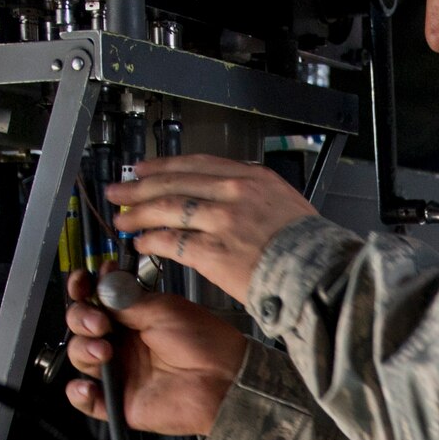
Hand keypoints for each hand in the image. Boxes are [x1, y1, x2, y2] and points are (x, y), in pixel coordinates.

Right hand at [64, 268, 248, 435]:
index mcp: (132, 317)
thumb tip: (98, 288)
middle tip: (99, 322)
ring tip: (103, 350)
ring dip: (82, 349)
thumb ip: (125, 300)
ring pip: (80, 357)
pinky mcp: (120, 402)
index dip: (82, 290)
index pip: (95, 301)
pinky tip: (86, 385)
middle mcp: (123, 343)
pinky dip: (78, 393)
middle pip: (82, 327)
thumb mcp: (162, 309)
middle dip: (81, 318)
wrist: (222, 378)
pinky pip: (87, 401)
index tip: (82, 282)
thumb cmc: (203, 342)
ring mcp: (120, 372)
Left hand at [103, 154, 315, 303]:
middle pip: (174, 183)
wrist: (320, 274)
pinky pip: (172, 242)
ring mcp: (222, 221)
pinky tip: (141, 245)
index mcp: (251, 177)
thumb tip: (223, 197)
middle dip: (140, 187)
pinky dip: (152, 242)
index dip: (164, 166)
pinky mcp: (214, 252)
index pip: (196, 164)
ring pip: (168, 210)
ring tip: (122, 220)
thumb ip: (252, 195)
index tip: (144, 169)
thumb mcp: (284, 203)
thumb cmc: (308, 248)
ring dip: (139, 214)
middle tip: (119, 192)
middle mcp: (234, 192)